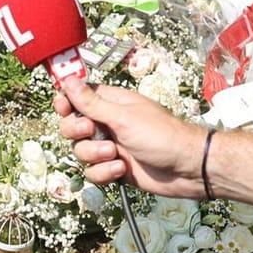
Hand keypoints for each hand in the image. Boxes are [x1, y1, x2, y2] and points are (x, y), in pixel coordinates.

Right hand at [53, 76, 207, 194]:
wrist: (187, 169)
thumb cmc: (163, 136)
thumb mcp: (123, 117)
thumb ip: (92, 102)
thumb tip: (68, 79)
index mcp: (110, 103)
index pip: (76, 97)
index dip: (66, 103)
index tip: (65, 109)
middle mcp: (108, 123)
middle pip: (71, 125)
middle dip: (78, 131)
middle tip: (92, 131)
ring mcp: (110, 146)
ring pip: (80, 151)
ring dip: (94, 154)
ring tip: (115, 154)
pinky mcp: (114, 168)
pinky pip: (93, 172)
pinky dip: (104, 173)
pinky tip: (121, 170)